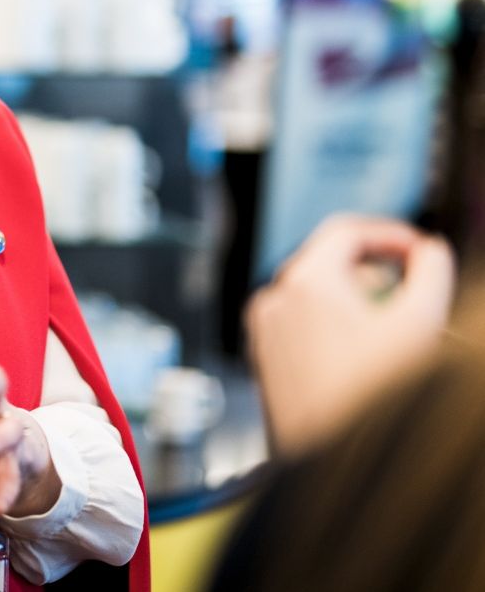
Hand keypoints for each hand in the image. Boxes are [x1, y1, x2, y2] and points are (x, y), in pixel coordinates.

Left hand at [247, 214, 453, 455]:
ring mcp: (264, 332)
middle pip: (329, 264)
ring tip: (392, 335)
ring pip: (316, 298)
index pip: (345, 231)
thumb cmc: (368, 400)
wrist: (329, 461)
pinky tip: (364, 361)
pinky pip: (301, 328)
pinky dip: (334, 330)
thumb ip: (430, 270)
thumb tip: (428, 251)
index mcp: (304, 282)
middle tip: (412, 295)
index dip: (390, 233)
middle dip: (377, 274)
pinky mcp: (264, 361)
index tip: (418, 248)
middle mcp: (273, 301)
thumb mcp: (420, 323)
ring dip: (358, 305)